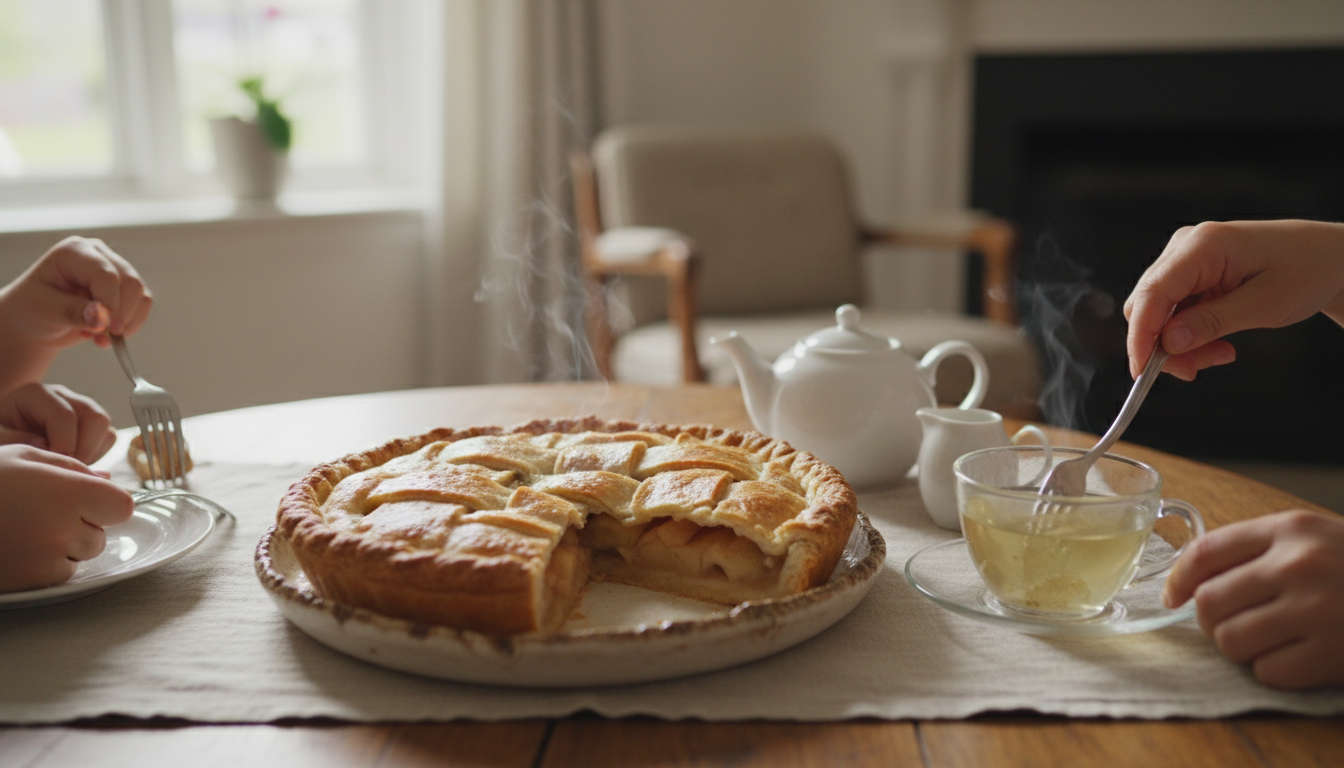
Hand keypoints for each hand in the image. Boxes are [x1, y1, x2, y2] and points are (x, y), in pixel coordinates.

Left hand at [0, 236, 151, 391]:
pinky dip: (129, 325)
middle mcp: (98, 255)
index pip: (106, 275)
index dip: (110, 303)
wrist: (33, 321)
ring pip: (141, 295)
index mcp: (74, 252)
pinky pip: (141, 306)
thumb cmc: (31, 309)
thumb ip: (73, 312)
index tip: (103, 329)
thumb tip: (102, 318)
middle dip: (120, 315)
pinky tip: (106, 335)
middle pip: (130, 283)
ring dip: (126, 323)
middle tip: (102, 337)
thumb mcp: (45, 310)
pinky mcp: (124, 288)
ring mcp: (114, 269)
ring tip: (99, 337)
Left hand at [0, 382, 116, 464]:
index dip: (63, 446)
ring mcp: (81, 410)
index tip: (52, 469)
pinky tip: (71, 465)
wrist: (1, 438)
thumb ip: (17, 441)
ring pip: (107, 431)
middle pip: (96, 418)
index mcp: (37, 395)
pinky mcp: (90, 426)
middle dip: (84, 451)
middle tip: (64, 472)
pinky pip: (107, 442)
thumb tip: (52, 449)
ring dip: (92, 455)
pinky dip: (95, 457)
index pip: (65, 416)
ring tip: (66, 468)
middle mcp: (65, 397)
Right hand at [0, 444, 134, 592]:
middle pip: (101, 533)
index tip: (91, 499)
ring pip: (82, 556)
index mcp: (70, 492)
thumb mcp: (25, 457)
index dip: (108, 503)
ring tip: (25, 527)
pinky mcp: (33, 581)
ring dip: (65, 545)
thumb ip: (72, 468)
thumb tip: (104, 481)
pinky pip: (59, 574)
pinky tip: (17, 547)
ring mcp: (48, 559)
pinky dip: (45, 564)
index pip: (123, 506)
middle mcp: (65, 528)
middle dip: (82, 524)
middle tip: (42, 510)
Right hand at [1122, 220, 1343, 380]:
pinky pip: (1175, 311)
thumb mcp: (1265, 304)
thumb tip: (1168, 343)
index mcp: (1203, 245)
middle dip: (1163, 345)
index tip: (1143, 371)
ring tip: (1220, 355)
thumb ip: (1212, 323)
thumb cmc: (1307, 270)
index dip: (1141, 335)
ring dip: (1180, 344)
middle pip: (1148, 305)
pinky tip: (1218, 343)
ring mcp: (1187, 259)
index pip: (1152, 293)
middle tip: (1196, 371)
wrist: (1330, 258)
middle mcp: (1186, 247)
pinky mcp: (1193, 273)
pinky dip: (1190, 335)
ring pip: (1159, 313)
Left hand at [1162, 510, 1343, 689]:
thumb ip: (1257, 548)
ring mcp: (1317, 610)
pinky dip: (1273, 670)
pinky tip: (1296, 657)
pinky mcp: (1332, 653)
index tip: (1174, 597)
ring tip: (1264, 640)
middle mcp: (1299, 565)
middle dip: (1210, 621)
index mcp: (1290, 529)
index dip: (1178, 580)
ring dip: (1239, 648)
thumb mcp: (1313, 537)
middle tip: (1230, 624)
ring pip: (1231, 641)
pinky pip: (1267, 671)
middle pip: (1210, 603)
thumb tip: (1191, 580)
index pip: (1206, 553)